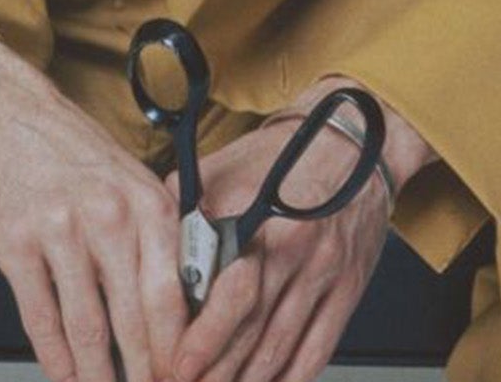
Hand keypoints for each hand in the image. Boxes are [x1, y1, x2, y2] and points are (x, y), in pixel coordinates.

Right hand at [0, 42, 190, 381]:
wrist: (8, 113)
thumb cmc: (75, 153)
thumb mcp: (134, 183)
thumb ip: (158, 242)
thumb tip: (183, 315)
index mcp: (147, 203)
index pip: (171, 297)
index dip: (177, 352)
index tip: (182, 379)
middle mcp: (107, 216)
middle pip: (133, 320)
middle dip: (145, 373)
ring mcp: (58, 229)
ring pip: (86, 327)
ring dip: (98, 375)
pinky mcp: (14, 243)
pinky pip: (40, 317)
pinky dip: (55, 358)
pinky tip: (64, 375)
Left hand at [163, 112, 391, 381]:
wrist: (353, 141)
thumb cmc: (280, 156)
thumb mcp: (221, 168)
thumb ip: (182, 212)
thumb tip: (147, 252)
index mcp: (254, 216)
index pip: (221, 295)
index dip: (197, 340)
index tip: (172, 366)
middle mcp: (290, 248)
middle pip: (248, 331)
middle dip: (213, 372)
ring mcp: (323, 273)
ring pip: (279, 348)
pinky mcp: (347, 290)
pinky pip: (317, 349)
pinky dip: (290, 378)